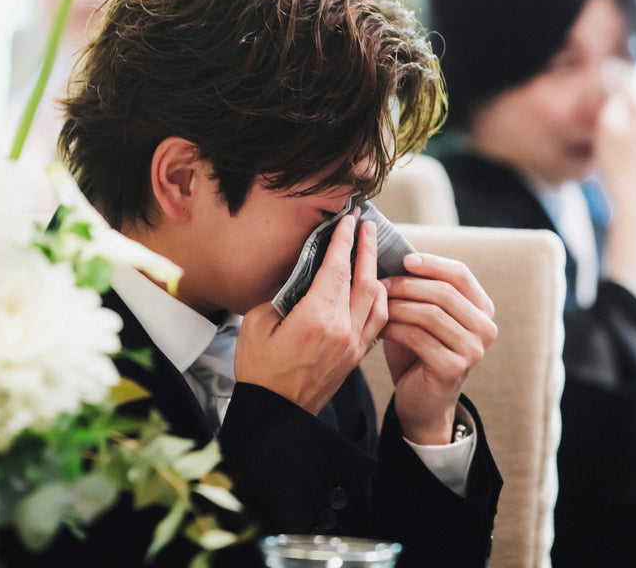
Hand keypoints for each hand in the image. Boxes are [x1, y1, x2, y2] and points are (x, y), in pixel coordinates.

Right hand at [236, 216, 388, 414]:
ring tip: (371, 253)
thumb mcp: (257, 324)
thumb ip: (281, 296)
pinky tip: (374, 290)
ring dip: (377, 272)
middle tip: (365, 225)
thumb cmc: (261, 371)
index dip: (343, 241)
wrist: (276, 414)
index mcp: (316, 319)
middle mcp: (342, 330)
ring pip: (378, 300)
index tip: (347, 220)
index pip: (337, 269)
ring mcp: (353, 345)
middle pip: (364, 279)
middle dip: (366, 248)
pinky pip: (377, 322)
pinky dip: (379, 300)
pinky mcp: (356, 357)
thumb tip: (298, 278)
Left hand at [380, 254, 496, 444]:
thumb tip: (396, 254)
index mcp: (482, 308)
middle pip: (444, 292)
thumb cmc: (419, 351)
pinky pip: (419, 337)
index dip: (432, 263)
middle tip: (380, 283)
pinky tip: (379, 327)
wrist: (422, 401)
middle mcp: (485, 328)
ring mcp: (473, 350)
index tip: (403, 259)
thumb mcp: (423, 314)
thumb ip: (421, 289)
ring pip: (430, 313)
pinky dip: (394, 328)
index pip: (460, 274)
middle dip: (407, 284)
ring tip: (377, 303)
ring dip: (398, 305)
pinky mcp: (454, 368)